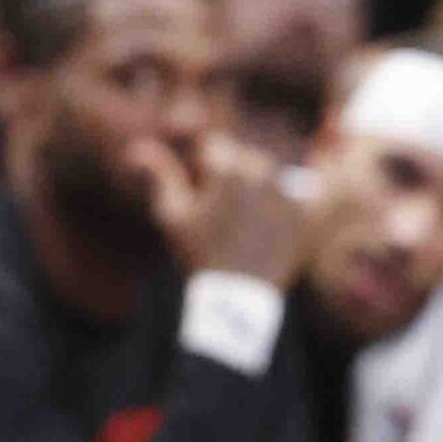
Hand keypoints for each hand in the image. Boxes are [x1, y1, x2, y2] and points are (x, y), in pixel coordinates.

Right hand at [136, 128, 307, 285]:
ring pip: (267, 171)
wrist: (238, 296)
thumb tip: (136, 148)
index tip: (200, 193)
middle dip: (230, 175)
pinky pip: (292, 189)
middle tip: (219, 214)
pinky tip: (262, 226)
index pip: (214, 145)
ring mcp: (287, 187)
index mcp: (228, 168)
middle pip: (242, 155)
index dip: (203, 168)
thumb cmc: (198, 254)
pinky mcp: (306, 207)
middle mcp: (262, 170)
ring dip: (254, 186)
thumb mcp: (172, 216)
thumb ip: (160, 176)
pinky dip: (278, 200)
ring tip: (242, 222)